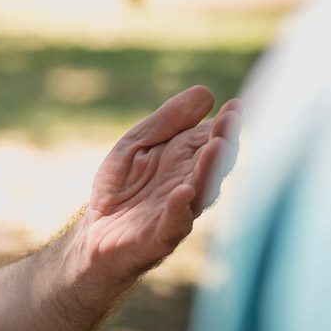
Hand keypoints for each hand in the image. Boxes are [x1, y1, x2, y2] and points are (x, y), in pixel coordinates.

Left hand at [74, 85, 240, 289]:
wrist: (94, 234)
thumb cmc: (121, 188)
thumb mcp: (136, 144)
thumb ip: (167, 121)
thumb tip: (207, 93)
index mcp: (186, 161)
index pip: (212, 139)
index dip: (225, 124)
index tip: (236, 105)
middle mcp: (189, 184)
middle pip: (213, 164)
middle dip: (223, 142)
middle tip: (231, 122)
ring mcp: (177, 212)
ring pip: (201, 191)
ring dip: (210, 171)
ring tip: (218, 147)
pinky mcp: (159, 237)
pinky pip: (175, 223)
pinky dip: (180, 208)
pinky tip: (185, 190)